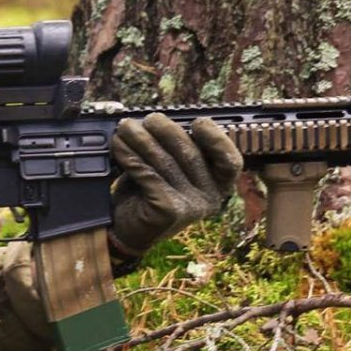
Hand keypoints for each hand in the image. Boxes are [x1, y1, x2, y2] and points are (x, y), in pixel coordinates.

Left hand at [108, 115, 242, 258]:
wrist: (127, 230)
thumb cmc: (149, 193)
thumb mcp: (168, 169)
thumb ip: (174, 148)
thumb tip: (161, 119)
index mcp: (217, 186)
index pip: (231, 161)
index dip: (217, 139)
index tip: (199, 122)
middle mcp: (210, 198)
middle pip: (191, 153)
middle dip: (166, 130)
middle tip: (147, 120)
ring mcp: (191, 207)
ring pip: (165, 161)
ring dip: (141, 139)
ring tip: (125, 128)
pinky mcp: (169, 209)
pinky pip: (148, 173)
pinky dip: (130, 156)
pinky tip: (119, 147)